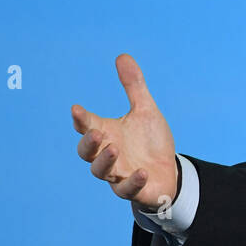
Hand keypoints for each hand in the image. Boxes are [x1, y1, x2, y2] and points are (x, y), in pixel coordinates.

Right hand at [72, 54, 178, 213]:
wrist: (168, 171)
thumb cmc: (151, 142)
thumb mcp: (146, 111)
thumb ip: (133, 86)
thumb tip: (123, 56)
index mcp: (107, 134)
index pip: (86, 125)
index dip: (80, 118)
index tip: (76, 109)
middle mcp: (107, 155)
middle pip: (87, 152)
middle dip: (89, 143)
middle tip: (96, 132)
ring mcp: (117, 174)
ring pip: (101, 171)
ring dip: (105, 161)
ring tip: (114, 149)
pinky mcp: (133, 189)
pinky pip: (127, 189)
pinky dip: (132, 182)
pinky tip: (142, 172)